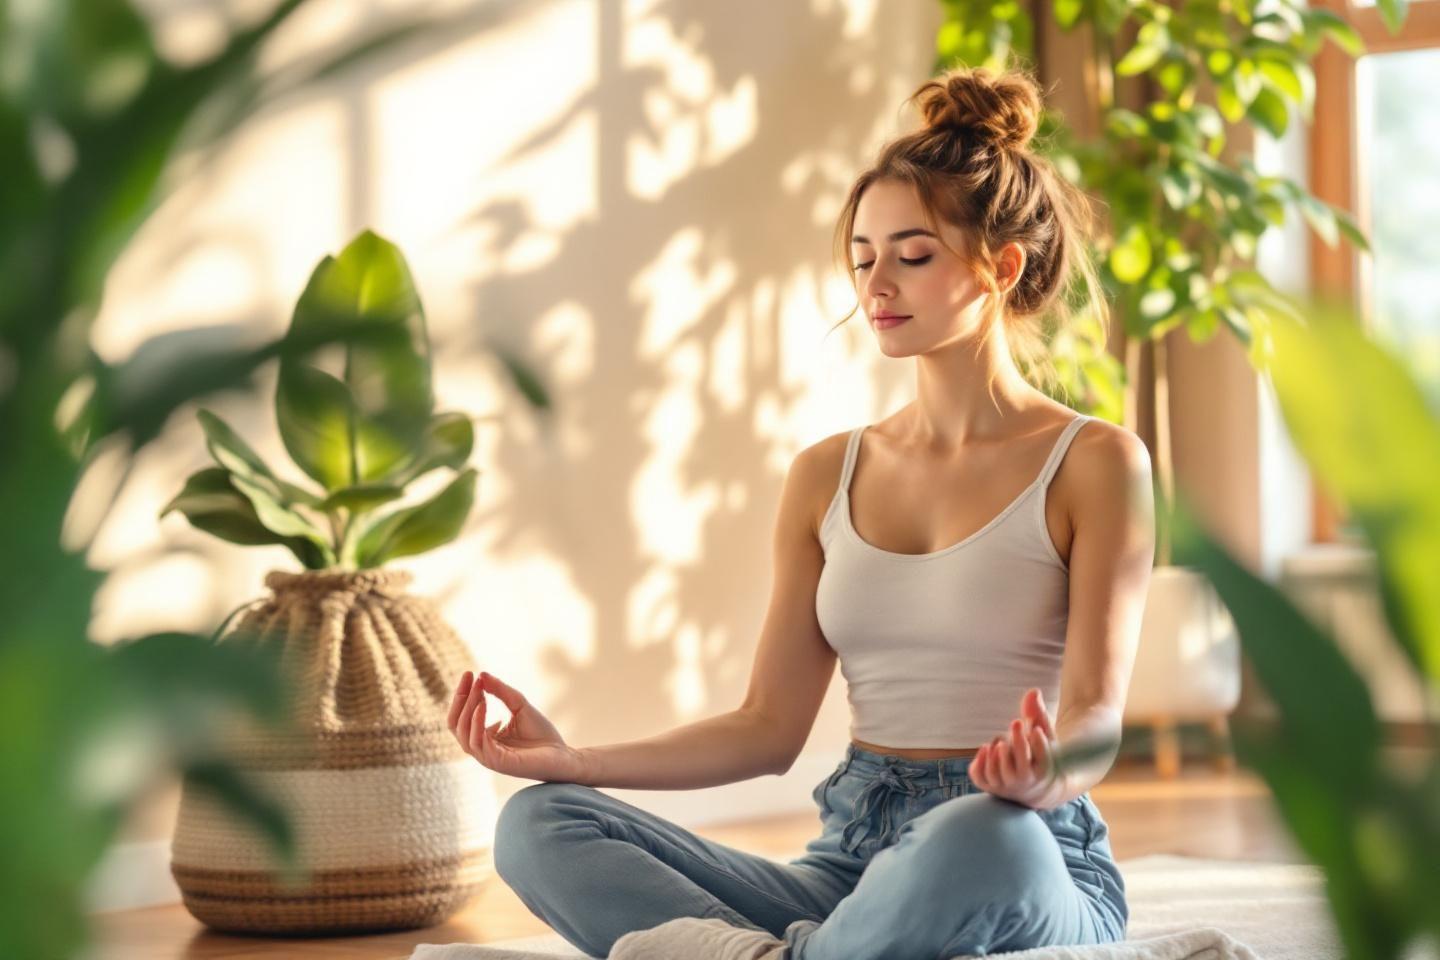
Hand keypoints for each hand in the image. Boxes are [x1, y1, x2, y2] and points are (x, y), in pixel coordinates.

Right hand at [447, 670, 589, 782]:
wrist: (562, 754)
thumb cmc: (541, 734)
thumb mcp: (519, 705)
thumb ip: (501, 691)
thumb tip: (482, 674)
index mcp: (483, 737)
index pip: (462, 716)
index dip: (462, 694)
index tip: (469, 673)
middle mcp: (481, 748)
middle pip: (456, 725)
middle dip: (460, 699)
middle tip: (470, 678)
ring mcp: (487, 757)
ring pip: (463, 733)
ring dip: (468, 708)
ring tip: (478, 689)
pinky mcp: (496, 762)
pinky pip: (477, 743)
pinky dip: (477, 723)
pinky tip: (482, 705)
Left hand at [970, 688, 1062, 809]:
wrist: (1031, 783)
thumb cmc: (1037, 752)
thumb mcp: (1042, 734)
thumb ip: (1037, 713)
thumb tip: (1033, 691)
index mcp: (1043, 771)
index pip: (1044, 761)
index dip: (1039, 745)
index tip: (1034, 728)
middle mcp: (1026, 782)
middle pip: (1021, 770)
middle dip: (1019, 744)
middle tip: (1016, 722)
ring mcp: (1007, 786)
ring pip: (998, 775)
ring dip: (997, 756)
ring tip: (1000, 742)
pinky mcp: (991, 786)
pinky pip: (981, 778)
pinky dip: (979, 764)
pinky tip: (985, 748)